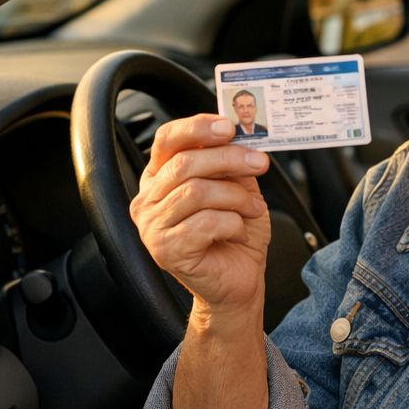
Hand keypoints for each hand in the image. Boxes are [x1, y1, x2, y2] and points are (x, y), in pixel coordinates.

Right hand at [129, 114, 272, 310]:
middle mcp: (149, 200)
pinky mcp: (167, 250)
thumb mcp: (236, 188)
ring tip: (253, 209)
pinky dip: (233, 224)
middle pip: (184, 163)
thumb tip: (242, 134)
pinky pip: (206, 223)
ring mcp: (153, 227)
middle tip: (259, 163)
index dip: (197, 127)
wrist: (238, 281)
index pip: (168, 140)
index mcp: (160, 178)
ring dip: (236, 197)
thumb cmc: (234, 235)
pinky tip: (238, 232)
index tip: (229, 126)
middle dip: (229, 159)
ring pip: (197, 192)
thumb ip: (231, 162)